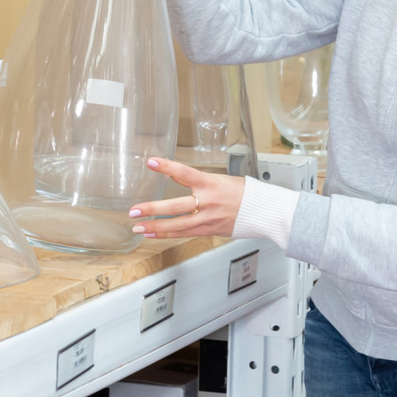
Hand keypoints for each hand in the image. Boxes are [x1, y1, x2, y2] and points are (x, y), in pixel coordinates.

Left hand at [127, 157, 244, 238]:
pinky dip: (167, 234)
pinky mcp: (208, 230)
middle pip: (176, 206)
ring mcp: (208, 218)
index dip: (167, 167)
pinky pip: (184, 234)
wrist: (262, 211)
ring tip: (138, 226)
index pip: (185, 172)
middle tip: (134, 210)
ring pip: (177, 225)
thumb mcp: (219, 179)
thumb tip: (173, 175)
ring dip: (155, 227)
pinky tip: (153, 234)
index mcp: (211, 183)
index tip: (152, 162)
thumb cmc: (243, 192)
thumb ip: (195, 179)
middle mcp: (208, 202)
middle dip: (152, 209)